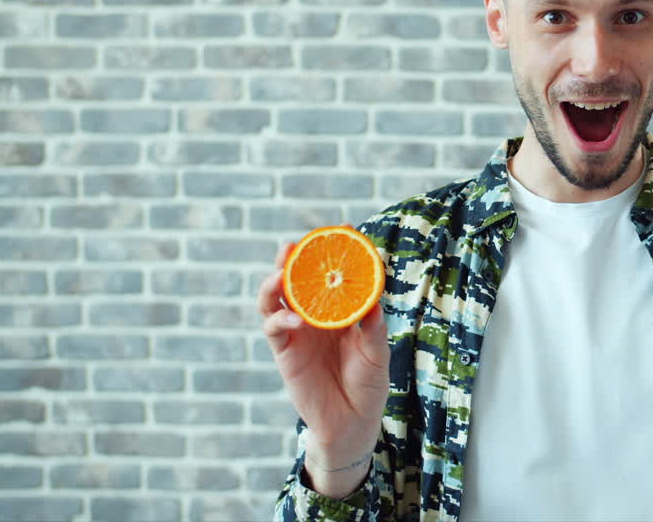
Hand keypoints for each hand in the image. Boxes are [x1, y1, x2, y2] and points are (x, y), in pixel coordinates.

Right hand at [258, 241, 390, 497]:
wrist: (352, 423)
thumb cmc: (368, 385)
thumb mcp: (377, 353)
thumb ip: (373, 327)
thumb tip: (373, 298)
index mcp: (339, 309)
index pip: (333, 273)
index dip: (335, 252)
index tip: (345, 230)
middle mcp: (314, 314)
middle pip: (297, 278)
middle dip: (293, 258)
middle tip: (294, 244)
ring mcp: (297, 331)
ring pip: (275, 298)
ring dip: (274, 282)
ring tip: (281, 272)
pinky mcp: (285, 352)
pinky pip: (274, 328)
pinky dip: (279, 319)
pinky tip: (293, 318)